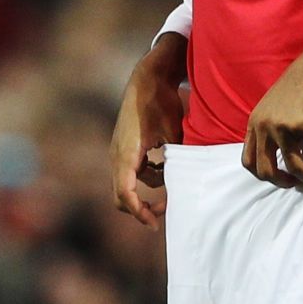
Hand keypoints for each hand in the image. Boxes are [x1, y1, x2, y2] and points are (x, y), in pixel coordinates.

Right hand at [111, 34, 186, 228]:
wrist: (147, 80)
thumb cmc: (161, 104)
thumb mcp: (173, 133)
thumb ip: (174, 161)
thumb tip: (185, 185)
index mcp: (127, 153)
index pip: (126, 193)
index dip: (139, 212)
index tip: (155, 224)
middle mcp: (117, 154)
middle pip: (120, 196)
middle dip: (140, 208)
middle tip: (163, 212)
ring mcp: (118, 150)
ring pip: (125, 184)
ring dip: (145, 191)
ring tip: (169, 185)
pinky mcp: (123, 147)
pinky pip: (129, 172)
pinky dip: (144, 177)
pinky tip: (162, 166)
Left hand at [240, 21, 302, 186]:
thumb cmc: (300, 87)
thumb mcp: (276, 110)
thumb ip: (274, 132)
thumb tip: (284, 162)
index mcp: (255, 123)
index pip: (247, 160)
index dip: (263, 175)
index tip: (281, 177)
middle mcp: (263, 126)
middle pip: (265, 170)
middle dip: (284, 182)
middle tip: (299, 183)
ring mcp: (281, 126)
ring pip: (293, 166)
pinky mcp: (301, 125)